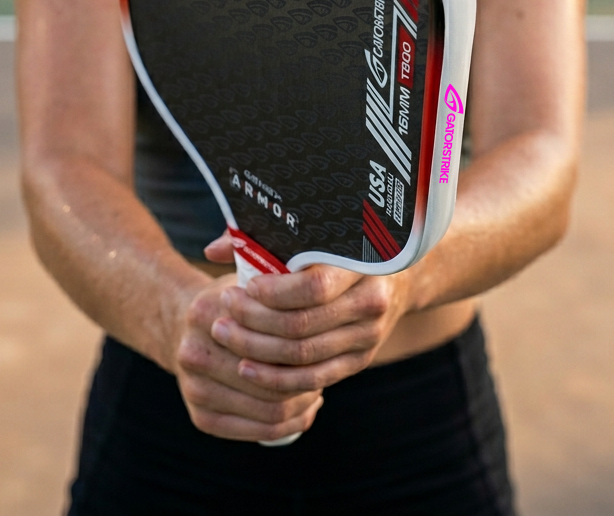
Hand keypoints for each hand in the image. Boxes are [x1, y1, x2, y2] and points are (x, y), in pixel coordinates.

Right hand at [171, 268, 323, 441]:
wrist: (178, 325)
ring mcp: (194, 389)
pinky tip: (304, 411)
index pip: (269, 340)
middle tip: (327, 369)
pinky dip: (288, 425)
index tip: (325, 340)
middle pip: (270, 380)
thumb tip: (318, 285)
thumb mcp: (245, 279)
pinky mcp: (200, 417)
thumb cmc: (229, 301)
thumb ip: (274, 280)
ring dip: (301, 405)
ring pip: (268, 410)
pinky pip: (257, 431)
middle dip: (306, 379)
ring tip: (317, 389)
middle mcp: (195, 353)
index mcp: (208, 313)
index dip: (304, 345)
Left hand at [203, 234, 410, 395]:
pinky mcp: (359, 361)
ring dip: (258, 351)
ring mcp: (367, 337)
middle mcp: (370, 303)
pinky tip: (247, 370)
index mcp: (362, 265)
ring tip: (225, 336)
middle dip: (254, 322)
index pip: (313, 287)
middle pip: (302, 325)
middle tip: (222, 313)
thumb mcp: (318, 233)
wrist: (401, 274)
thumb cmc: (345, 246)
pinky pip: (314, 379)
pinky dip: (277, 379)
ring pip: (304, 357)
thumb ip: (264, 237)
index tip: (242, 287)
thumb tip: (212, 250)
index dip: (274, 293)